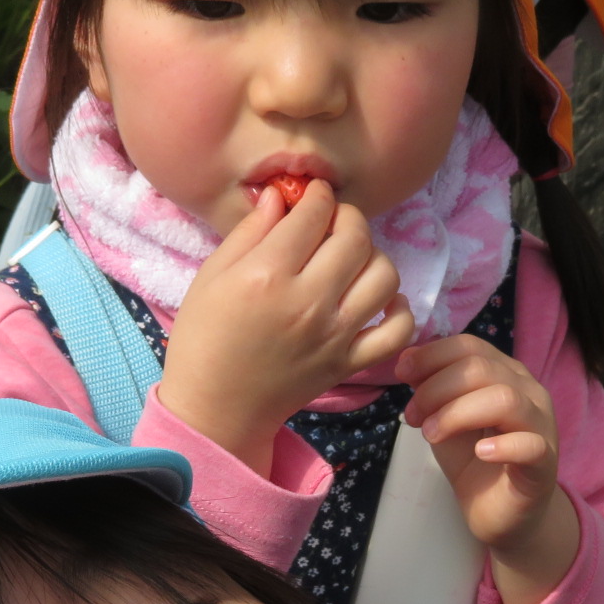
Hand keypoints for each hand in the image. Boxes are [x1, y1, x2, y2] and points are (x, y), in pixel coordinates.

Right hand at [159, 182, 415, 474]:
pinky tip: (379, 299)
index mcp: (268, 275)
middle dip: (346, 216)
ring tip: (350, 260)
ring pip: (384, 275)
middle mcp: (308, 302)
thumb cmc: (203, 338)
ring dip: (372, 256)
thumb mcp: (211, 275)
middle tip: (331, 221)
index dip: (317, 194)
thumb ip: (250, 231)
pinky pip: (398, 331)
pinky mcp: (349, 363)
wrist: (215, 408)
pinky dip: (399, 310)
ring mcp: (335, 335)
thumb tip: (282, 195)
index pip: (314, 214)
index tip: (312, 195)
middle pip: (356, 237)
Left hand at [395, 337, 580, 603]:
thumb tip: (407, 359)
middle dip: (436, 388)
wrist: (499, 510)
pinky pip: (530, 444)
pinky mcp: (544, 462)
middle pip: (482, 369)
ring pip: (505, 399)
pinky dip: (502, 445)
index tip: (401, 372)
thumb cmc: (473, 459)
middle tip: (412, 417)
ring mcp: (541, 425)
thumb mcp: (444, 418)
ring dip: (458, 413)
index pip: (470, 347)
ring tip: (431, 435)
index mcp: (504, 374)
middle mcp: (528, 391)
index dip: (432, 355)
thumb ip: (431, 389)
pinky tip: (479, 452)